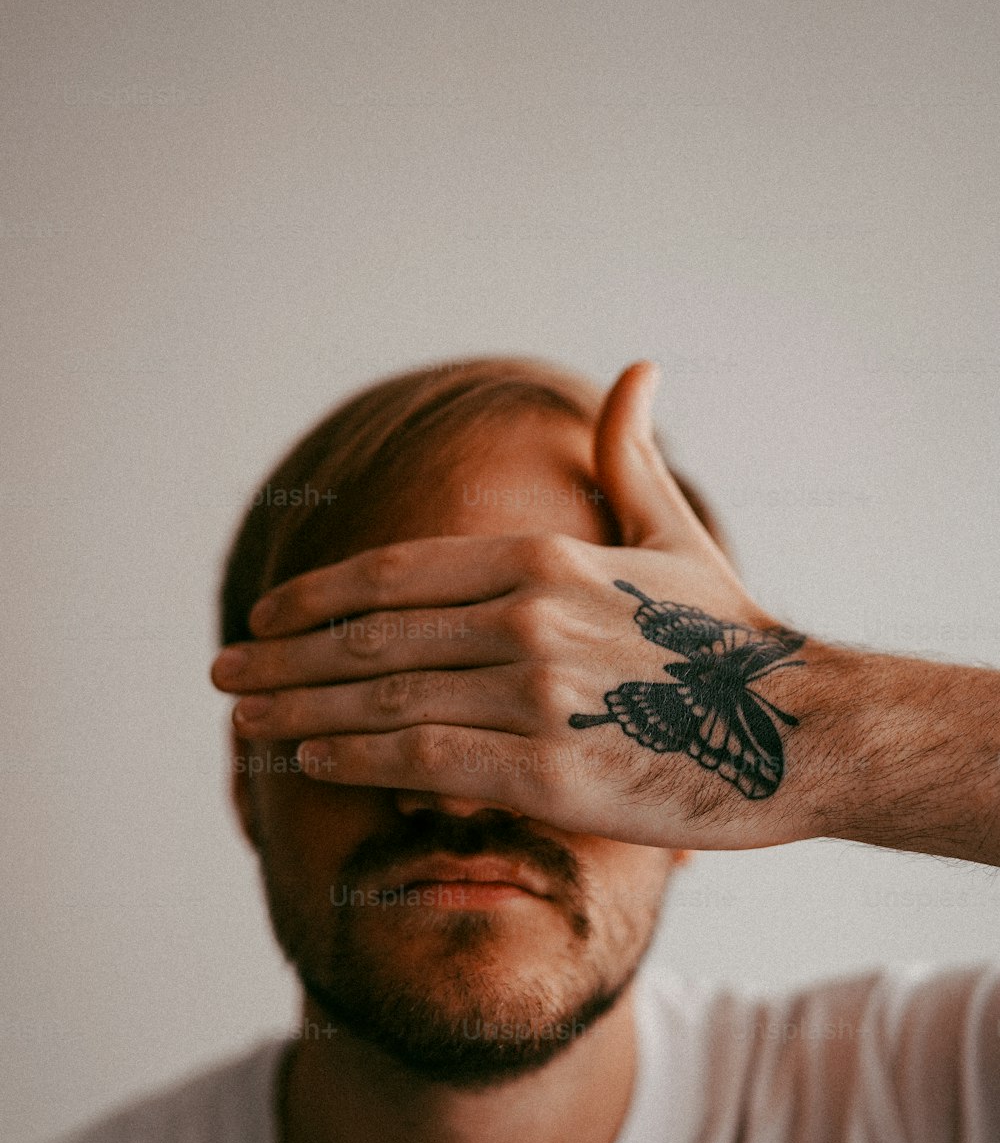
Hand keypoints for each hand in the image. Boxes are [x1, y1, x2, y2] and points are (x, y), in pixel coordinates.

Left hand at [211, 363, 818, 849]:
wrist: (802, 732)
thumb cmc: (731, 637)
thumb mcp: (674, 534)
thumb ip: (628, 457)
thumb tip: (636, 369)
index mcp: (543, 557)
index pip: (396, 573)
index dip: (318, 597)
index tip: (267, 616)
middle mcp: (527, 618)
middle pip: (371, 639)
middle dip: (283, 658)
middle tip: (221, 671)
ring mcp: (536, 697)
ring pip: (383, 702)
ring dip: (299, 712)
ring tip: (245, 721)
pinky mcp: (549, 773)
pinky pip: (424, 762)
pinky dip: (356, 760)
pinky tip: (309, 762)